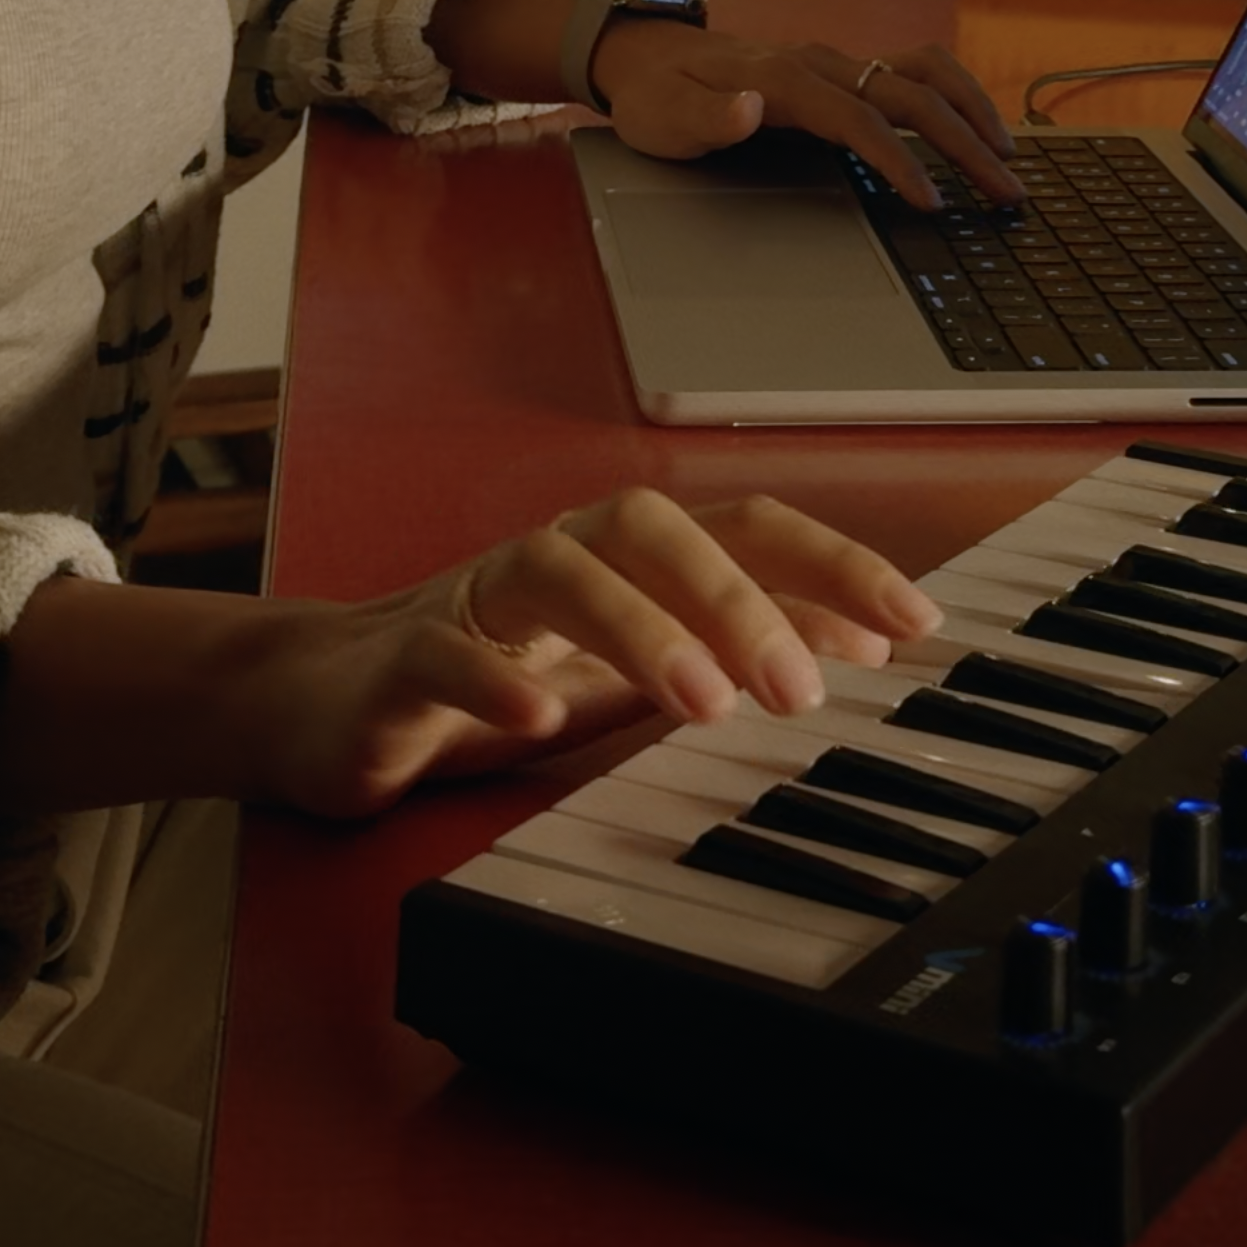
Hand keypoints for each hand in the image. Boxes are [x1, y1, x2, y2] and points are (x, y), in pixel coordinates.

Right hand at [235, 489, 942, 817]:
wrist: (333, 708)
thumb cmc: (503, 679)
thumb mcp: (640, 669)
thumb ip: (738, 648)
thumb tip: (862, 645)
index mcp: (626, 555)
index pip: (745, 527)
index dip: (833, 562)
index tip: (913, 622)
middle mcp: (562, 555)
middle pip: (658, 529)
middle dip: (739, 598)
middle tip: (802, 689)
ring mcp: (478, 599)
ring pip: (561, 572)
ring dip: (640, 630)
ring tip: (702, 703)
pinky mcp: (404, 662)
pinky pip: (446, 653)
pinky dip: (498, 681)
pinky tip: (545, 719)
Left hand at [591, 24, 1026, 208]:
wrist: (649, 55)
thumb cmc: (658, 95)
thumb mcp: (663, 115)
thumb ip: (705, 115)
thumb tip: (749, 108)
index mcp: (784, 77)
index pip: (858, 119)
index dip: (899, 160)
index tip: (932, 201)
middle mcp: (821, 63)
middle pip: (911, 94)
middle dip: (964, 142)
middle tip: (1006, 191)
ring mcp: (837, 62)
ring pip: (924, 74)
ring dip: (972, 111)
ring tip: (1008, 157)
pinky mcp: (844, 70)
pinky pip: (914, 73)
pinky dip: (955, 98)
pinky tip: (975, 130)